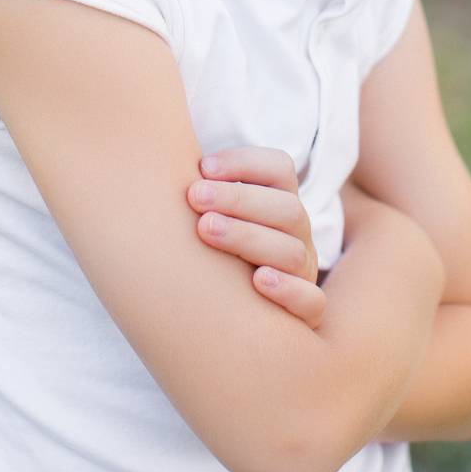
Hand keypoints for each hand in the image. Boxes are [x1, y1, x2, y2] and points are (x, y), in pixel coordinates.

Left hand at [187, 145, 326, 328]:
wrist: (236, 317)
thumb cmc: (213, 250)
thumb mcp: (212, 212)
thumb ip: (200, 187)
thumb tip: (158, 154)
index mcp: (279, 201)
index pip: (280, 168)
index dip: (245, 162)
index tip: (202, 167)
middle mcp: (297, 233)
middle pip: (285, 207)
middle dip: (239, 199)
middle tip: (195, 196)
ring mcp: (304, 271)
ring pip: (292, 251)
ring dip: (249, 237)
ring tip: (207, 230)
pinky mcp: (308, 313)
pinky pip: (311, 301)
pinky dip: (289, 290)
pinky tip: (258, 281)